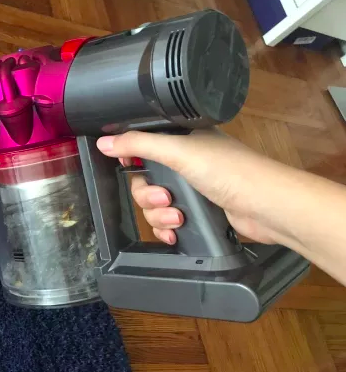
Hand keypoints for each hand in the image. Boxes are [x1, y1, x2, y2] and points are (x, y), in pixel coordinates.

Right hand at [95, 129, 286, 245]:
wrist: (267, 208)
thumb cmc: (231, 172)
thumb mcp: (179, 152)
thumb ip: (139, 145)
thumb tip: (104, 142)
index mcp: (183, 139)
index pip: (143, 144)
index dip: (132, 157)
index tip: (128, 166)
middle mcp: (186, 161)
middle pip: (144, 179)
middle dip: (148, 194)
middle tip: (163, 198)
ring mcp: (193, 188)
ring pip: (154, 204)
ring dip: (159, 214)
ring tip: (177, 218)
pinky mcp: (199, 212)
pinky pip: (168, 221)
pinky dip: (167, 229)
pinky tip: (175, 232)